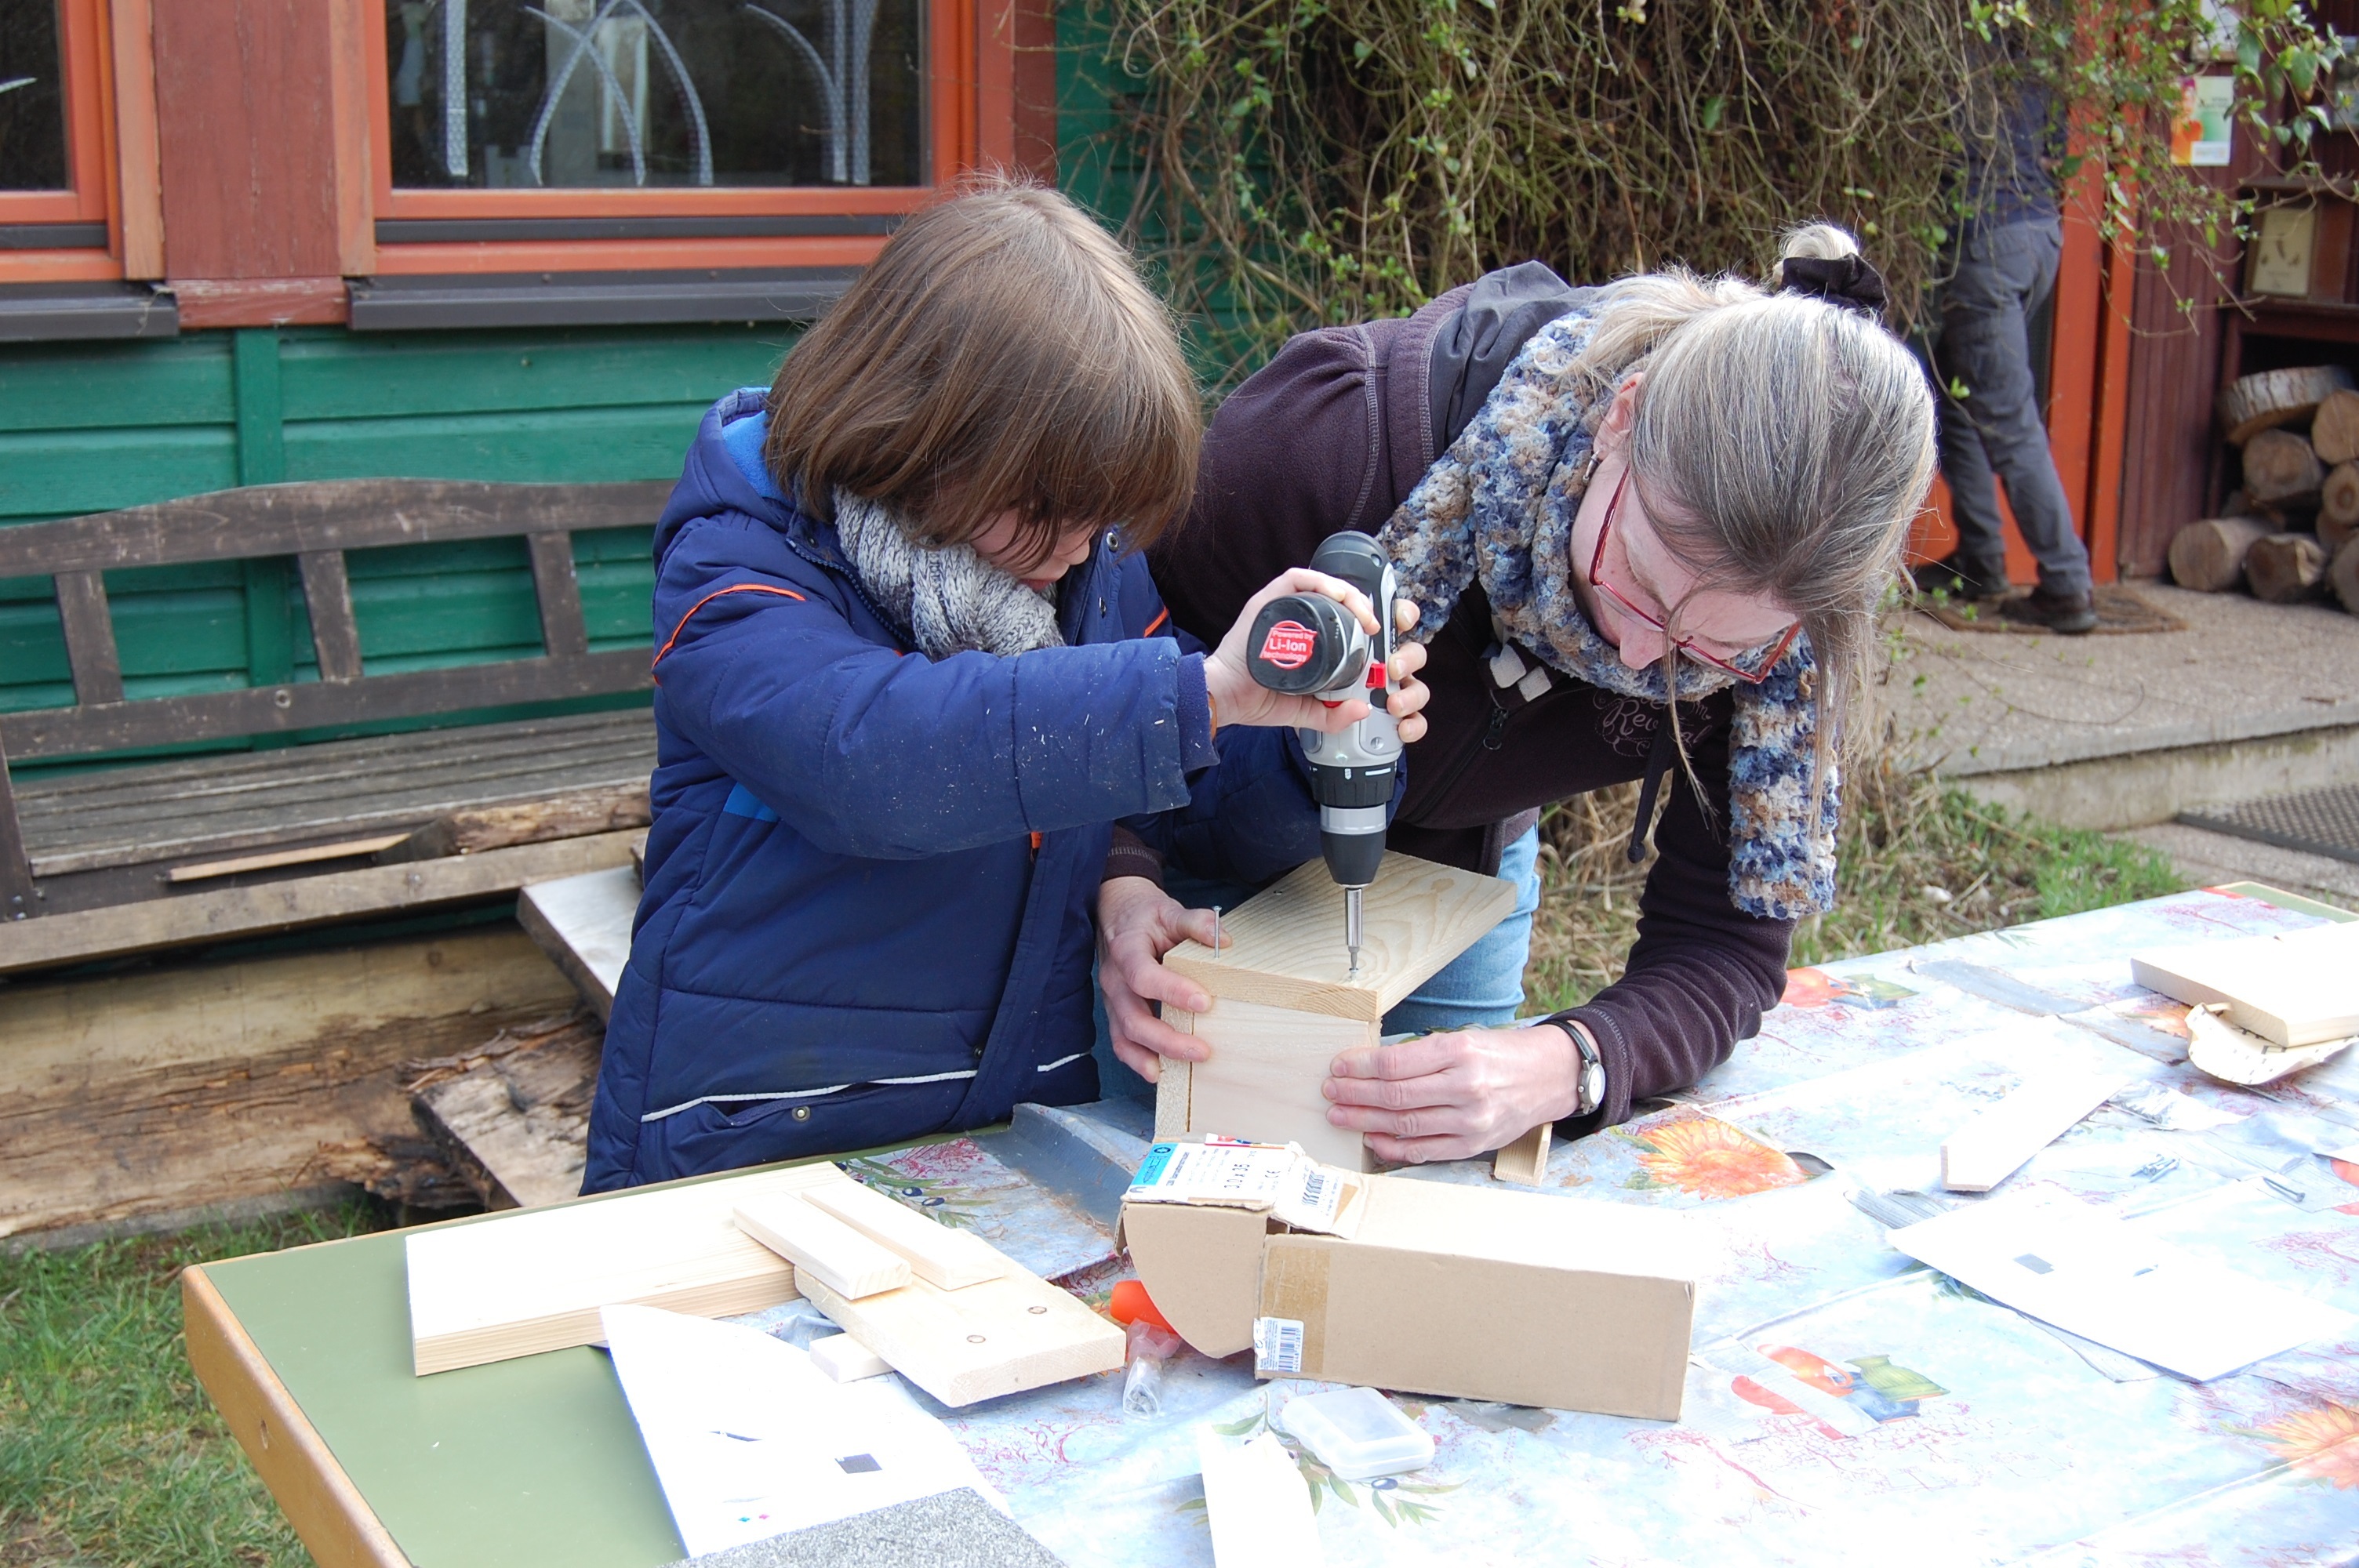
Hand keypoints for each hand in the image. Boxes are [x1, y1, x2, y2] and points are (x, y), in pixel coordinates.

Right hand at [1096, 876, 1220, 1083]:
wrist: (1117, 916)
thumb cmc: (1145, 916)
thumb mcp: (1170, 910)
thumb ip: (1196, 922)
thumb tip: (1224, 940)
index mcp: (1126, 950)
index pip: (1143, 976)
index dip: (1171, 991)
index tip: (1204, 1002)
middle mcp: (1114, 980)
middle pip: (1133, 1018)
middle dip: (1167, 1039)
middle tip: (1203, 1050)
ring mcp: (1113, 1000)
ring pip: (1125, 1036)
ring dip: (1156, 1055)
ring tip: (1187, 1065)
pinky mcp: (1117, 1013)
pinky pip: (1122, 1043)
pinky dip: (1138, 1061)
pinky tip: (1160, 1073)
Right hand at [1203, 573, 1430, 738]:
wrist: (1223, 698)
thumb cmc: (1255, 700)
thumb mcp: (1302, 710)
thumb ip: (1330, 714)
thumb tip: (1362, 710)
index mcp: (1300, 638)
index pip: (1334, 615)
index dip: (1360, 616)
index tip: (1379, 633)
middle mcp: (1290, 617)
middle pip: (1331, 597)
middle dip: (1361, 605)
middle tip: (1375, 625)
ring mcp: (1279, 607)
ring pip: (1319, 584)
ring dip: (1347, 593)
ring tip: (1363, 613)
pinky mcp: (1267, 601)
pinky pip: (1296, 579)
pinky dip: (1321, 582)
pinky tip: (1339, 596)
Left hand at [1322, 1024, 1581, 1163]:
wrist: (1549, 1077)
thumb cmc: (1501, 1054)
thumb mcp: (1464, 1039)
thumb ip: (1423, 1054)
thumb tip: (1372, 1066)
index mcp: (1460, 1051)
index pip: (1395, 1063)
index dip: (1359, 1066)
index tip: (1338, 1066)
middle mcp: (1465, 1087)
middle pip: (1394, 1095)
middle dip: (1354, 1094)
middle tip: (1330, 1092)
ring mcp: (1470, 1120)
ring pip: (1404, 1124)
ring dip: (1365, 1121)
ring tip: (1340, 1115)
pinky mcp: (1473, 1144)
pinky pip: (1424, 1150)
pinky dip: (1392, 1146)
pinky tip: (1372, 1139)